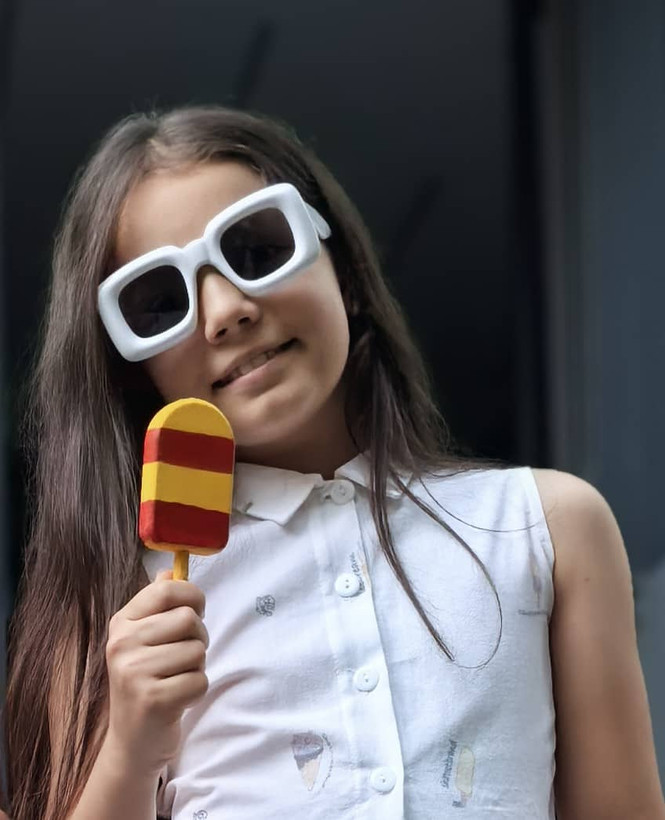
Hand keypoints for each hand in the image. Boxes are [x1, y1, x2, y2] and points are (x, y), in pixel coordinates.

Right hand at [104, 570, 208, 775]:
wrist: (133, 741)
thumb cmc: (147, 681)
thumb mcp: (144, 639)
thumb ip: (157, 604)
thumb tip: (171, 571)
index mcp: (122, 623)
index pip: (167, 590)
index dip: (193, 597)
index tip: (194, 612)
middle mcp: (122, 644)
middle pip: (189, 619)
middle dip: (199, 637)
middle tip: (184, 656)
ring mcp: (134, 672)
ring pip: (197, 651)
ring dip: (197, 667)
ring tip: (177, 679)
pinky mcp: (152, 700)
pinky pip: (199, 680)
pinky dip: (196, 690)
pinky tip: (177, 699)